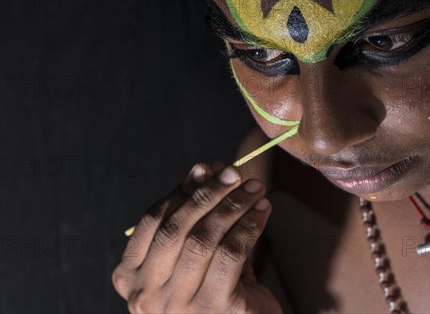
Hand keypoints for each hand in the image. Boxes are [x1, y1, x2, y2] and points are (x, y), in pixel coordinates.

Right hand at [112, 163, 281, 312]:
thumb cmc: (215, 286)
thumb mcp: (197, 249)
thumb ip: (196, 212)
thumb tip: (207, 167)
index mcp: (129, 277)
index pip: (153, 220)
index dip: (182, 190)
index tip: (207, 168)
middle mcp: (145, 295)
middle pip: (176, 227)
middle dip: (208, 193)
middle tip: (235, 174)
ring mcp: (176, 305)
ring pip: (204, 238)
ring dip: (233, 206)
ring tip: (254, 189)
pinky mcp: (213, 309)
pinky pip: (230, 253)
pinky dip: (249, 226)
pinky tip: (263, 211)